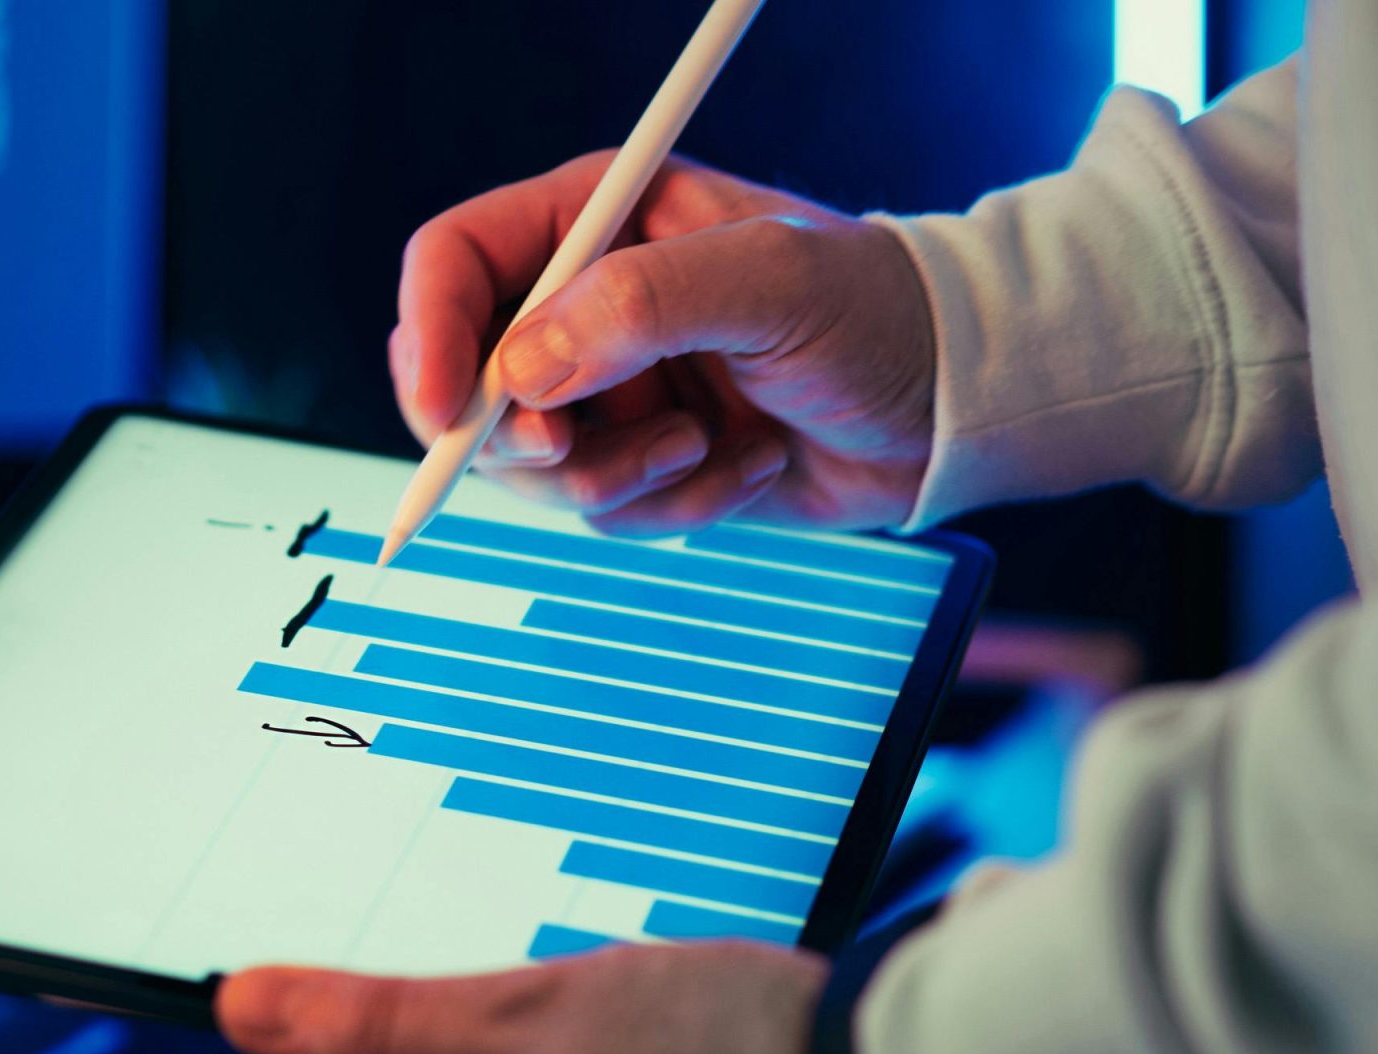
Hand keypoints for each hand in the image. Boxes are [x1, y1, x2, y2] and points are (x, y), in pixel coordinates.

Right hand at [393, 152, 936, 534]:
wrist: (951, 408)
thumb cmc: (879, 309)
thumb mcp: (770, 279)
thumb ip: (642, 306)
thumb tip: (523, 373)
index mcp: (595, 219)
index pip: (455, 264)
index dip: (427, 335)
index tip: (443, 413)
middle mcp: (583, 302)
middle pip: (466, 382)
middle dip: (524, 436)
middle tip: (578, 447)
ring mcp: (607, 388)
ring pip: (527, 466)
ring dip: (616, 477)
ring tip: (706, 444)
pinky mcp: (640, 460)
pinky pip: (600, 510)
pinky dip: (673, 506)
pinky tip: (746, 465)